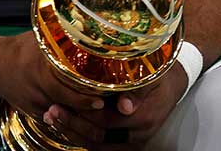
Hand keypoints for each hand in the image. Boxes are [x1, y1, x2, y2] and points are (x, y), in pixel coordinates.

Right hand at [0, 31, 106, 118]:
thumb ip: (61, 41)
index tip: (102, 98)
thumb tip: (88, 33)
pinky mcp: (32, 114)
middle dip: (88, 109)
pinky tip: (74, 110)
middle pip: (71, 110)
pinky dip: (65, 115)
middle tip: (102, 104)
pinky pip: (55, 119)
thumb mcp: (39, 40)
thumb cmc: (16, 49)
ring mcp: (35, 106)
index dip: (88, 99)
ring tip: (92, 107)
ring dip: (78, 114)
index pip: (71, 94)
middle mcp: (38, 93)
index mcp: (41, 74)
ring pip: (64, 117)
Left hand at [43, 65, 186, 149]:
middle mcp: (138, 135)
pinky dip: (79, 139)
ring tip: (51, 118)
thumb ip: (135, 90)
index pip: (107, 122)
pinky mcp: (125, 144)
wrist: (169, 85)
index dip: (82, 113)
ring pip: (97, 146)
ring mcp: (131, 142)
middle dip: (71, 124)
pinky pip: (100, 147)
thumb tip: (125, 106)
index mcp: (143, 118)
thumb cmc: (154, 75)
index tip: (61, 101)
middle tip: (51, 110)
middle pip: (99, 137)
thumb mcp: (147, 76)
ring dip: (71, 133)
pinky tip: (63, 127)